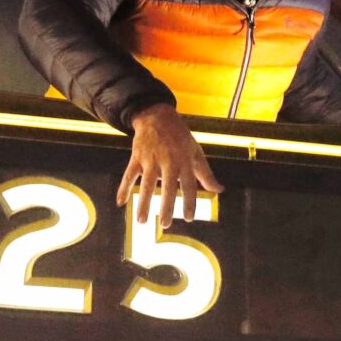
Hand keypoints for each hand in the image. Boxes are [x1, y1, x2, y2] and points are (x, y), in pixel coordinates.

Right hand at [119, 104, 221, 228]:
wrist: (157, 116)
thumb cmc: (180, 138)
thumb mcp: (196, 152)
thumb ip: (206, 174)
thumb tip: (220, 190)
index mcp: (184, 161)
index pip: (189, 185)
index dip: (189, 202)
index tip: (189, 218)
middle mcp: (168, 161)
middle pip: (167, 187)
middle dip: (166, 206)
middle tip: (165, 224)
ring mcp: (151, 159)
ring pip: (146, 184)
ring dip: (143, 202)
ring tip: (141, 221)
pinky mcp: (137, 157)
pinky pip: (129, 174)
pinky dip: (123, 188)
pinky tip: (120, 202)